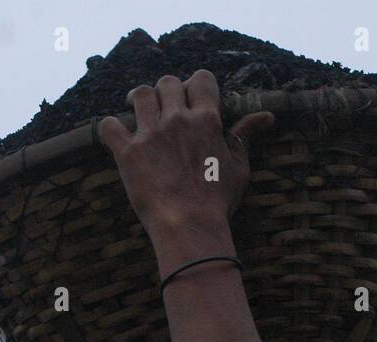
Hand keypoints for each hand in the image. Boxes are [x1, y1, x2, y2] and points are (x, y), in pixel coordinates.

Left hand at [98, 70, 274, 237]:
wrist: (189, 226)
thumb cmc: (217, 201)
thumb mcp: (239, 167)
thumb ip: (245, 136)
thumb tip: (267, 116)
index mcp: (206, 120)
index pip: (201, 79)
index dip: (196, 85)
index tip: (193, 101)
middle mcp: (177, 120)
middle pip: (168, 82)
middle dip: (167, 92)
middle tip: (166, 111)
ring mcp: (150, 135)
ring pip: (140, 94)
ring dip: (140, 101)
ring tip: (141, 116)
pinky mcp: (128, 153)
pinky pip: (110, 125)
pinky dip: (111, 129)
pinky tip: (118, 137)